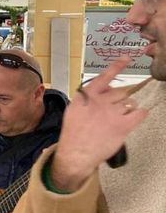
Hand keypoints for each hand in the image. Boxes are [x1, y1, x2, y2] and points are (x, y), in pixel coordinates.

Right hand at [52, 57, 148, 190]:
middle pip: (120, 92)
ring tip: (115, 121)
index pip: (104, 78)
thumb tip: (107, 89)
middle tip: (111, 113)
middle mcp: (100, 102)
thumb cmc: (74, 133)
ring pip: (129, 103)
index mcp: (86, 97)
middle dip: (119, 101)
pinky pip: (139, 113)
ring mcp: (112, 113)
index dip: (116, 66)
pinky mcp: (122, 126)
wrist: (76, 154)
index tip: (126, 58)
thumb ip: (88, 98)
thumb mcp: (73, 111)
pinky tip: (133, 119)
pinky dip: (139, 114)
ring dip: (126, 110)